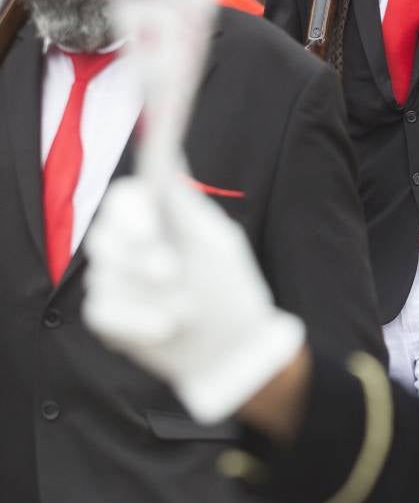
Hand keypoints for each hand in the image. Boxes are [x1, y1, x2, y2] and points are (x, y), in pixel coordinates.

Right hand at [83, 176, 305, 423]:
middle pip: (102, 236)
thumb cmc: (229, 288)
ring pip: (102, 275)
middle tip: (171, 275)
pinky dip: (136, 321)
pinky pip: (101, 311)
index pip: (123, 199)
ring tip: (186, 310)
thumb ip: (188, 206)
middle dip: (138, 258)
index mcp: (155, 220)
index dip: (130, 213)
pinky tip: (165, 330)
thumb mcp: (217, 244)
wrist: (233, 348)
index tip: (149, 231)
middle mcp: (127, 246)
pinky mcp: (106, 317)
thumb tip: (171, 155)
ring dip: (146, 294)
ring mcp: (112, 281)